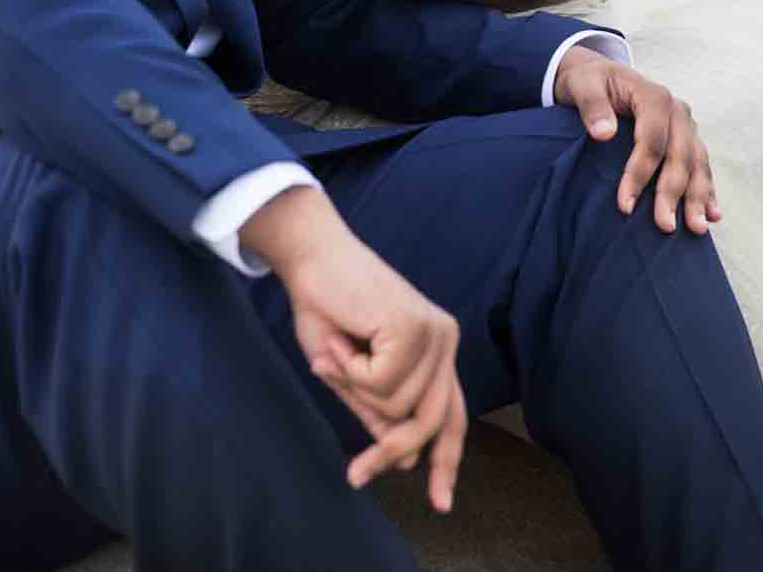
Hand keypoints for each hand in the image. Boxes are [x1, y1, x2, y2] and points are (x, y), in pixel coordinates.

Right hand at [240, 188, 467, 512]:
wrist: (311, 258)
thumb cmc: (326, 308)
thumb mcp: (350, 375)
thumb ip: (378, 411)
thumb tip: (408, 457)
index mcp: (436, 349)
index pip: (452, 415)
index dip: (448, 460)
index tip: (440, 503)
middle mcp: (445, 340)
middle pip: (430, 422)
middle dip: (389, 451)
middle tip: (356, 476)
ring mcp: (435, 333)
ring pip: (398, 407)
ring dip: (353, 389)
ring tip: (336, 351)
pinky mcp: (414, 328)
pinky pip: (380, 383)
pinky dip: (349, 371)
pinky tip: (341, 339)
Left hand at [552, 45, 718, 234]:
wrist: (600, 76)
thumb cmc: (589, 83)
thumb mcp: (582, 85)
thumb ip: (592, 106)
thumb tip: (604, 133)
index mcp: (653, 96)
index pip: (652, 140)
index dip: (640, 173)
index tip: (624, 206)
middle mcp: (677, 111)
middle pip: (680, 155)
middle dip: (673, 193)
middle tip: (664, 226)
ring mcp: (686, 125)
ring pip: (697, 163)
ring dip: (698, 197)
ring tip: (696, 228)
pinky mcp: (688, 139)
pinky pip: (701, 166)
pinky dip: (708, 190)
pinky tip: (713, 214)